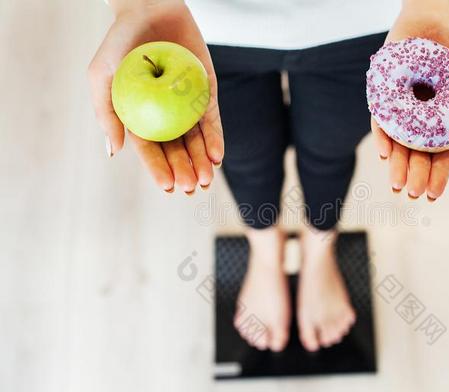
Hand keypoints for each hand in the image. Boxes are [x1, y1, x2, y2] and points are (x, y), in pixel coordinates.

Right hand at [88, 0, 222, 193]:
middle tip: (189, 187)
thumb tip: (114, 151)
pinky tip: (218, 155)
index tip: (167, 186)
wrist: (150, 9)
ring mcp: (187, 105)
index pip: (150, 150)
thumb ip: (106, 112)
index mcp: (140, 117)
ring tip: (206, 178)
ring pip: (197, 140)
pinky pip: (212, 119)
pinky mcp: (206, 93)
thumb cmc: (120, 41)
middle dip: (184, 170)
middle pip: (176, 149)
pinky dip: (216, 137)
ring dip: (202, 161)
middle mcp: (165, 115)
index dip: (159, 169)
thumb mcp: (101, 74)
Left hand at [372, 0, 448, 200]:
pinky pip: (381, 116)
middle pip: (417, 152)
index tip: (433, 195)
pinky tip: (385, 152)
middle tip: (412, 194)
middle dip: (415, 175)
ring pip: (397, 140)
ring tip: (397, 184)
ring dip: (396, 164)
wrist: (438, 5)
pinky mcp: (384, 89)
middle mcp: (423, 114)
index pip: (441, 153)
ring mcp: (403, 103)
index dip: (438, 175)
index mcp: (446, 116)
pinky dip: (382, 134)